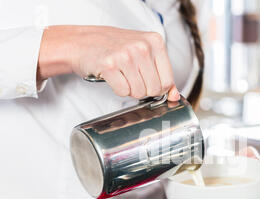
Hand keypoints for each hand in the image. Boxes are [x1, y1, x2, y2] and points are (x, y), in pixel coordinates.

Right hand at [38, 26, 179, 100]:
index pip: (167, 80)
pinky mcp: (109, 65)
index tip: (148, 83)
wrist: (84, 42)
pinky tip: (113, 77)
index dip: (158, 88)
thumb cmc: (116, 47)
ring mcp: (125, 55)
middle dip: (143, 90)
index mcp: (155, 41)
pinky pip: (122, 92)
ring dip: (130, 90)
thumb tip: (175, 96)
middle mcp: (142, 47)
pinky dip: (117, 89)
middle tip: (132, 78)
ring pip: (138, 92)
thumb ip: (162, 73)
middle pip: (154, 89)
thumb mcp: (144, 53)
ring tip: (122, 76)